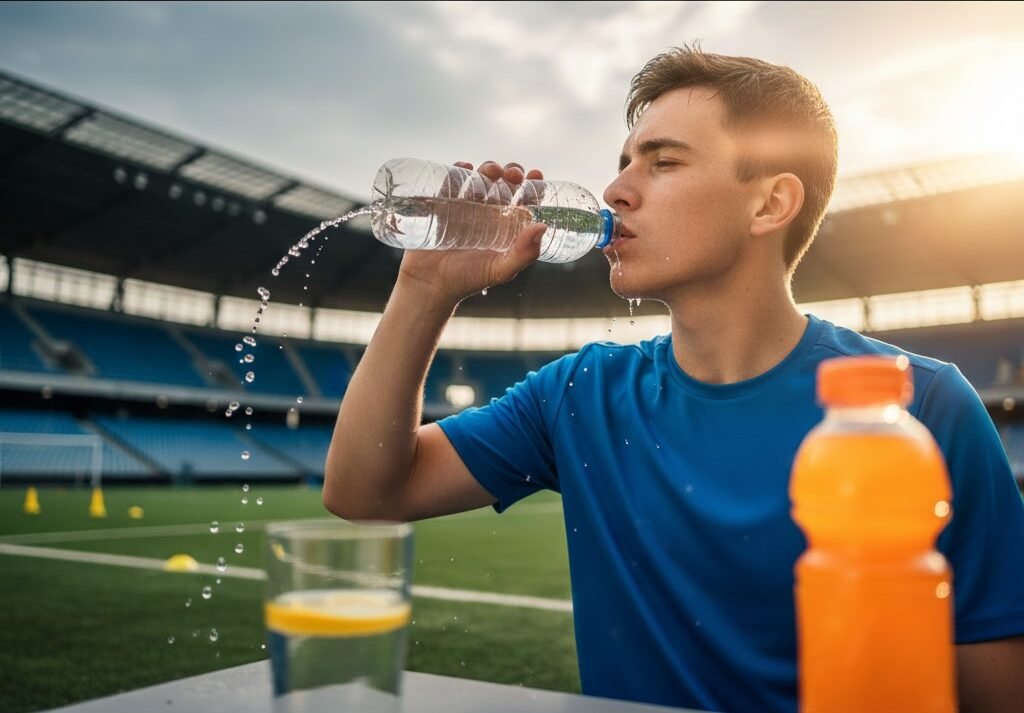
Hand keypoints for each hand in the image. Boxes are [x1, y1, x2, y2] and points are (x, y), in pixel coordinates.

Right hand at [397, 161, 546, 306]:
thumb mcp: (501, 270)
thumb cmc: (467, 280)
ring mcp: (465, 206)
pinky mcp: (442, 203)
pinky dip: (459, 169)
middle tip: (512, 175)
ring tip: (491, 172)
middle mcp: (488, 212)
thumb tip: (542, 226)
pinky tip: (464, 167)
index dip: (533, 185)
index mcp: (506, 225)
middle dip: (511, 172)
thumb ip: (524, 254)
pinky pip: (451, 180)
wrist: (429, 284)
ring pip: (480, 178)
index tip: (536, 176)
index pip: (524, 200)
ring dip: (488, 168)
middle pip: (504, 183)